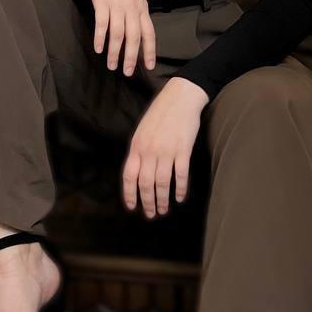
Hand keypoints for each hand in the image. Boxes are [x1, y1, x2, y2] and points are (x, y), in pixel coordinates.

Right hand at [85, 0, 156, 75]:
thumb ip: (136, 13)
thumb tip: (138, 33)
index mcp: (142, 8)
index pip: (149, 33)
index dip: (150, 51)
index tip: (149, 67)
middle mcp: (132, 8)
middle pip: (134, 37)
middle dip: (131, 57)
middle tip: (127, 72)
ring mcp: (117, 4)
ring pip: (118, 34)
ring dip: (114, 52)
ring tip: (111, 65)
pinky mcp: (102, 1)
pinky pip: (102, 24)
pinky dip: (100, 38)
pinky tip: (98, 49)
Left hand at [122, 77, 208, 217]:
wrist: (180, 97)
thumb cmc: (161, 113)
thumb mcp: (142, 130)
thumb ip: (139, 150)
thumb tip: (136, 172)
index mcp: (137, 146)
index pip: (129, 176)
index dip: (129, 194)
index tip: (132, 207)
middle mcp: (149, 150)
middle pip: (146, 183)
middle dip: (147, 202)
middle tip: (151, 214)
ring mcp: (166, 150)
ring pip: (162, 183)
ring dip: (163, 200)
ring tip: (164, 209)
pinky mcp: (183, 149)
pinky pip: (181, 175)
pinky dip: (180, 189)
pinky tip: (180, 197)